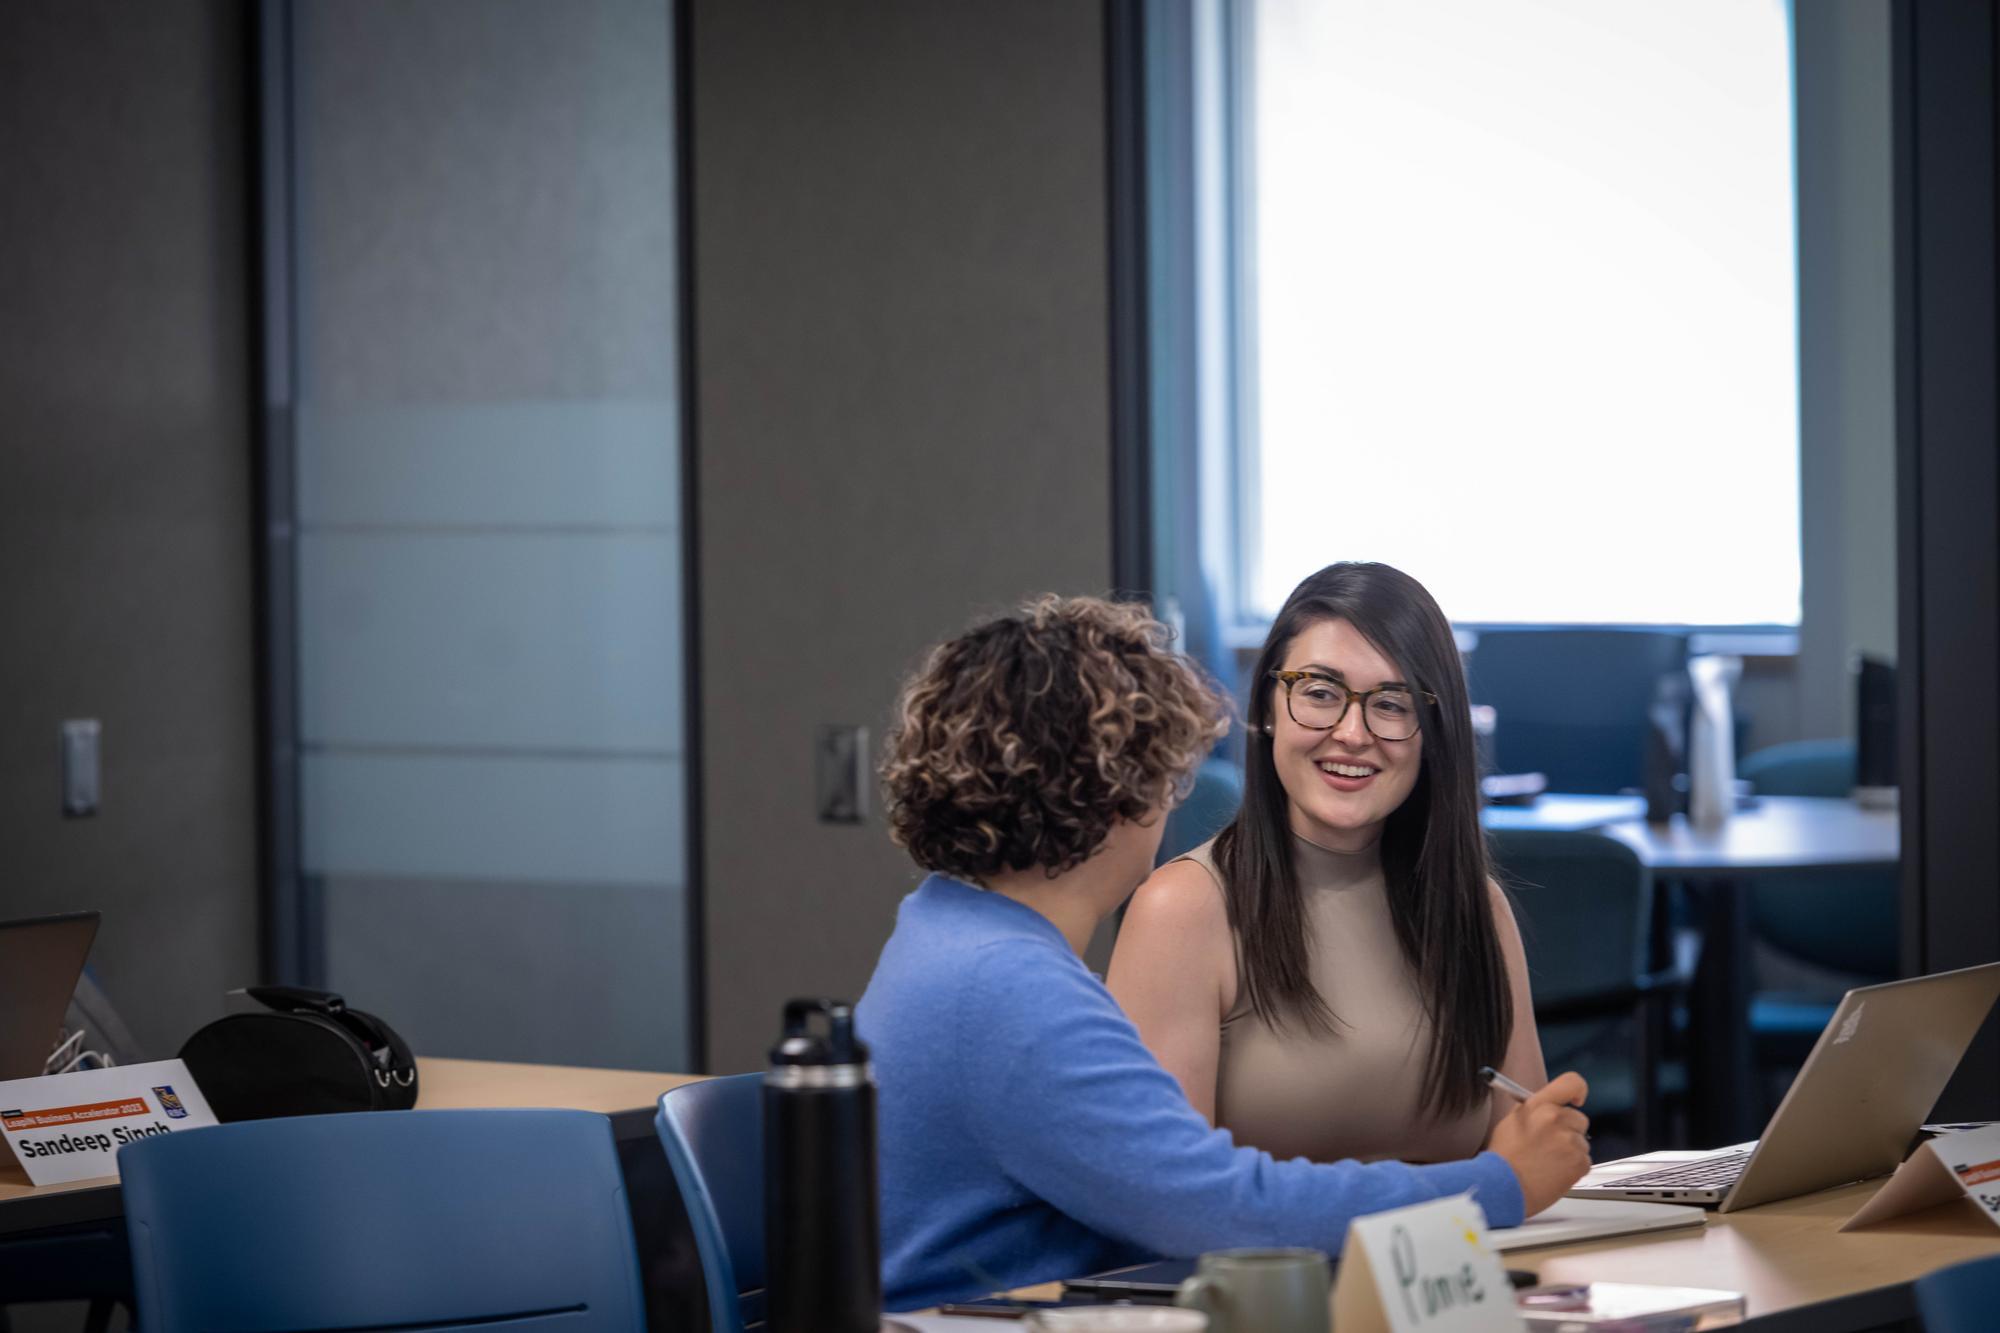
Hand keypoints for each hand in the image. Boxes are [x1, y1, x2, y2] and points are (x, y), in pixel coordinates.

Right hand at [1487, 1071, 1591, 1216]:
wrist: (1504, 1188)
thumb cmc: (1504, 1159)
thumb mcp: (1512, 1122)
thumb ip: (1534, 1111)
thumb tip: (1549, 1107)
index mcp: (1538, 1105)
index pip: (1571, 1083)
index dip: (1578, 1091)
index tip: (1577, 1100)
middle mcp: (1556, 1119)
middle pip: (1579, 1119)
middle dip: (1569, 1130)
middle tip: (1551, 1145)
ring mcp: (1570, 1141)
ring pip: (1582, 1142)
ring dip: (1570, 1151)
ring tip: (1549, 1163)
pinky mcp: (1580, 1162)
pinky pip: (1584, 1161)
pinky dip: (1574, 1168)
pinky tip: (1555, 1173)